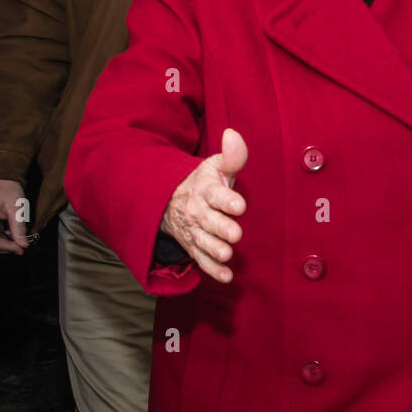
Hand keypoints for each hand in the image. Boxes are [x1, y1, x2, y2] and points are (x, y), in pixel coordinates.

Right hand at [0, 180, 29, 254]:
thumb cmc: (6, 188)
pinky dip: (2, 236)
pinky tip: (10, 230)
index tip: (22, 249)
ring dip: (5, 242)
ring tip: (17, 233)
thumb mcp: (16, 208)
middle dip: (7, 246)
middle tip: (22, 242)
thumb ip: (19, 228)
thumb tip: (23, 245)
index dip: (9, 248)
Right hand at [161, 127, 246, 283]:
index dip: (227, 200)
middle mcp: (198, 212)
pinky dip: (213, 269)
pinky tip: (226, 276)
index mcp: (205, 190)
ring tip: (226, 254)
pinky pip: (201, 260)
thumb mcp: (215, 167)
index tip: (239, 205)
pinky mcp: (194, 247)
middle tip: (235, 235)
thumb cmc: (205, 183)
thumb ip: (232, 156)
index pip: (215, 194)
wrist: (172, 201)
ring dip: (214, 250)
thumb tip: (233, 135)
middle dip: (221, 228)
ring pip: (203, 242)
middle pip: (209, 221)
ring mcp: (194, 231)